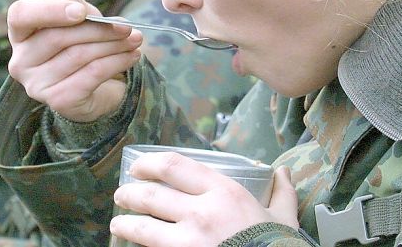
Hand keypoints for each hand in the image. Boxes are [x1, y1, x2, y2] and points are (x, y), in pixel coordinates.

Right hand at [6, 0, 142, 121]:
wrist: (93, 89)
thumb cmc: (81, 45)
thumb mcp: (77, 19)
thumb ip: (75, 5)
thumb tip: (85, 11)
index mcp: (20, 34)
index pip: (20, 14)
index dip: (50, 10)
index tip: (81, 11)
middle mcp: (21, 61)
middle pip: (57, 36)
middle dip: (98, 28)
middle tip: (126, 26)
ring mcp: (36, 84)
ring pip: (78, 55)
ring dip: (114, 45)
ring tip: (135, 39)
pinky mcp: (58, 101)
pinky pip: (92, 74)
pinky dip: (117, 62)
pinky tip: (132, 56)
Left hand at [111, 156, 298, 246]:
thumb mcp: (283, 217)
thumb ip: (281, 193)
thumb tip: (283, 172)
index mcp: (224, 193)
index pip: (174, 166)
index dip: (149, 163)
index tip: (138, 168)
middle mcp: (201, 212)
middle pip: (151, 195)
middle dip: (130, 193)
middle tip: (122, 194)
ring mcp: (189, 241)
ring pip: (144, 227)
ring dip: (125, 223)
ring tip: (118, 223)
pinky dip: (139, 246)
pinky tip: (133, 246)